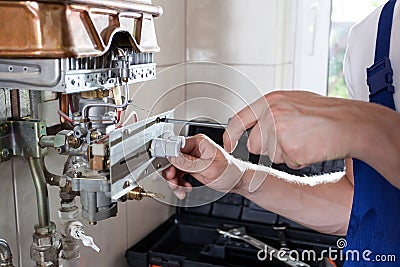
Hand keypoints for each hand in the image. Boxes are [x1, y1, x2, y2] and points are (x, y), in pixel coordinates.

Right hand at [163, 134, 246, 198]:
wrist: (236, 181)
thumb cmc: (230, 171)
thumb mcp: (209, 168)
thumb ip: (190, 163)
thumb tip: (174, 157)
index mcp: (199, 142)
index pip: (177, 145)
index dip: (170, 156)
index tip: (167, 167)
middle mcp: (194, 149)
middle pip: (172, 159)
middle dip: (171, 173)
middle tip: (173, 182)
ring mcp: (191, 159)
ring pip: (173, 169)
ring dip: (174, 181)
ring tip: (180, 189)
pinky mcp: (191, 168)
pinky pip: (178, 175)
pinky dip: (179, 184)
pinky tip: (185, 189)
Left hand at [223, 91, 355, 168]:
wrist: (352, 122)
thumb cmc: (326, 113)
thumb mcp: (293, 102)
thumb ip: (272, 112)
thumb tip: (256, 124)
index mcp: (271, 101)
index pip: (238, 120)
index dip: (231, 136)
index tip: (228, 144)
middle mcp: (271, 114)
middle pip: (255, 145)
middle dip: (270, 148)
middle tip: (293, 139)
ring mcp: (280, 131)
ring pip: (271, 156)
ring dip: (286, 154)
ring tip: (305, 140)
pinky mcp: (290, 148)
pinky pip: (289, 163)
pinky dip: (300, 160)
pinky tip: (312, 147)